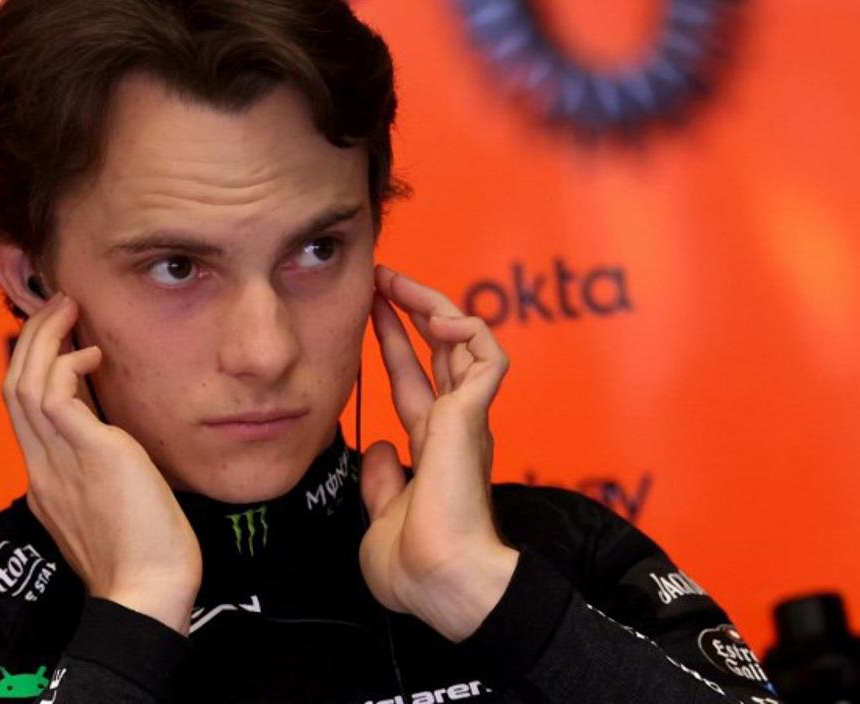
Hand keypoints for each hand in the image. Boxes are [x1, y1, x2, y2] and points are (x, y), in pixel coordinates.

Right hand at [3, 292, 200, 634]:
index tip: (55, 339)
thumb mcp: (114, 507)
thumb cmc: (145, 558)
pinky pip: (58, 396)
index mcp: (46, 482)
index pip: (23, 413)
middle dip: (31, 342)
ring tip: (69, 308)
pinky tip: (94, 354)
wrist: (148, 592)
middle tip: (57, 308)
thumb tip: (119, 448)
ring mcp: (59, 461)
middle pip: (13, 389)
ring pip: (25, 384)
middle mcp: (43, 467)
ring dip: (45, 338)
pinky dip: (69, 365)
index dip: (32, 368)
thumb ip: (104, 474)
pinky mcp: (90, 454)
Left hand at [360, 265, 518, 641]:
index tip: (372, 312)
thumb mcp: (382, 515)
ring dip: (435, 306)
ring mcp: (468, 420)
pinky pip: (487, 356)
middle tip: (383, 278)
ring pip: (466, 342)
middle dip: (413, 310)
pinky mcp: (475, 416)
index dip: (394, 345)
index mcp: (436, 450)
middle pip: (440, 352)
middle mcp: (456, 428)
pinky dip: (468, 329)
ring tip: (399, 282)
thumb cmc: (416, 567)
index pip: (415, 382)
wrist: (439, 581)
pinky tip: (438, 317)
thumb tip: (381, 448)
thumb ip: (383, 479)